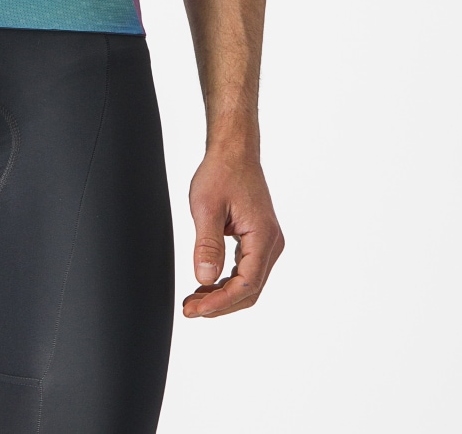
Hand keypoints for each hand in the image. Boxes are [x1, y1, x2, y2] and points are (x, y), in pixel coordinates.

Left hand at [183, 147, 283, 317]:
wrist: (234, 151)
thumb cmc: (222, 172)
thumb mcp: (206, 207)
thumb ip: (207, 244)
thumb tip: (205, 279)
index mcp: (263, 237)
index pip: (246, 285)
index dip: (220, 303)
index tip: (195, 310)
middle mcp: (272, 244)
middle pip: (250, 291)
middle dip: (220, 305)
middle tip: (189, 309)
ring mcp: (267, 242)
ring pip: (249, 284)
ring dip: (223, 296)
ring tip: (194, 301)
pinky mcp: (259, 239)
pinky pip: (247, 270)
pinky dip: (228, 282)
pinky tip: (207, 285)